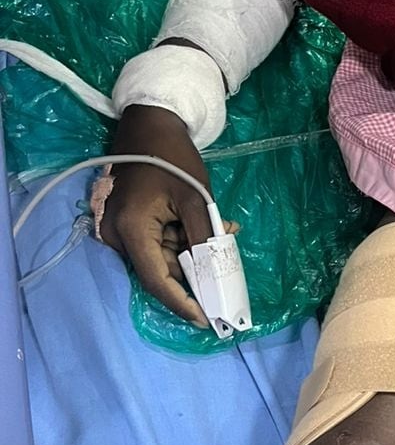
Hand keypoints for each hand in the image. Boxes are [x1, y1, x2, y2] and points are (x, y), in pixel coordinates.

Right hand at [99, 105, 224, 327]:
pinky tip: (205, 230)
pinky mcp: (125, 223)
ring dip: (190, 253)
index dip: (181, 302)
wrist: (149, 124)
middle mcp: (117, 235)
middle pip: (158, 270)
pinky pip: (155, 243)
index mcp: (131, 229)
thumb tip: (214, 272)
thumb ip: (203, 237)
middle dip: (194, 273)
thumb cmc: (173, 157)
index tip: (204, 319)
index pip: (156, 279)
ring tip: (223, 234)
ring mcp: (118, 230)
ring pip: (160, 257)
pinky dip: (180, 241)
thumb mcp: (196, 198)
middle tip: (226, 277)